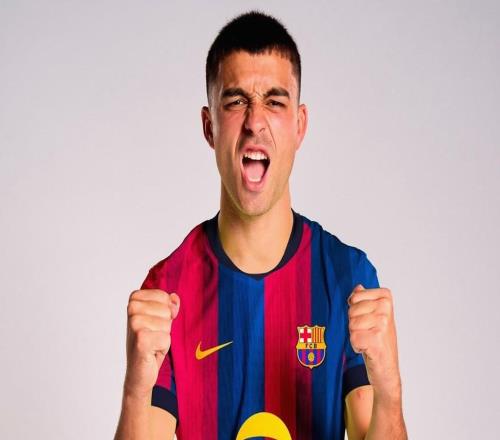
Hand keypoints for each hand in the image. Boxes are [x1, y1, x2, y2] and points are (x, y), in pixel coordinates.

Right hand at [123, 289, 179, 399]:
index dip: (166, 311)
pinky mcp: (140, 339)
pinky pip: (166, 338)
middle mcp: (131, 309)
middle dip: (165, 325)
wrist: (138, 372)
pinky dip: (163, 347)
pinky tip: (152, 352)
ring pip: (168, 324)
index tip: (154, 323)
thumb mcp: (160, 319)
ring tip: (152, 343)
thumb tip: (174, 297)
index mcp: (135, 299)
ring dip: (164, 336)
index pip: (164, 296)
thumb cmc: (149, 343)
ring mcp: (134, 323)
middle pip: (167, 310)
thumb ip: (168, 305)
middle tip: (153, 335)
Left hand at [348, 284, 400, 398]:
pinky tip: (368, 349)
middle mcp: (386, 310)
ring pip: (351, 324)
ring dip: (355, 335)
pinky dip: (356, 346)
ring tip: (368, 340)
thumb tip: (358, 287)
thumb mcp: (373, 316)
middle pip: (351, 311)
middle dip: (354, 324)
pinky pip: (353, 337)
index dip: (355, 310)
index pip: (355, 297)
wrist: (386, 368)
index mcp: (385, 298)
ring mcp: (382, 324)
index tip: (368, 319)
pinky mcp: (376, 340)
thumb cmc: (378, 340)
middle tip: (368, 332)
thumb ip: (364, 300)